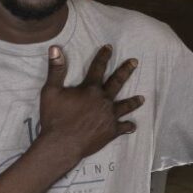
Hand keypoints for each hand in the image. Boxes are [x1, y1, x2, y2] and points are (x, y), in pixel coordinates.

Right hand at [37, 45, 143, 161]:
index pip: (98, 68)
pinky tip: (132, 126)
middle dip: (125, 71)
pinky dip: (128, 126)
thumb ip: (55, 70)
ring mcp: (109, 117)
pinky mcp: (110, 131)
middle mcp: (103, 100)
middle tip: (134, 62)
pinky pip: (123, 127)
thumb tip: (55, 48)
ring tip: (141, 98)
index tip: (109, 48)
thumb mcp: (50, 91)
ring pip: (125, 106)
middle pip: (117, 82)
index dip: (103, 57)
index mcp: (90, 89)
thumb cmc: (55, 118)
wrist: (62, 145)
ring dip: (133, 101)